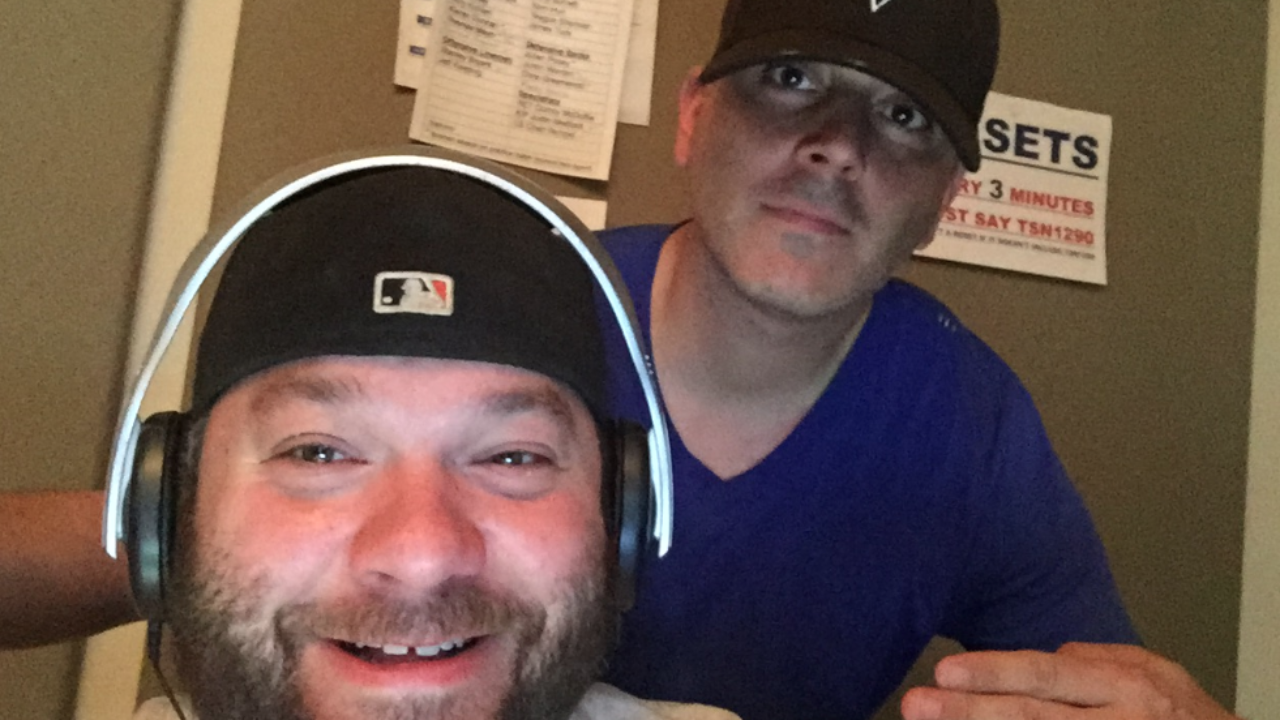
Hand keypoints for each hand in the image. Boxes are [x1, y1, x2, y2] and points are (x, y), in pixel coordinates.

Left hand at [900, 643, 1237, 719]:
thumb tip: (1046, 653)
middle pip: (1032, 718)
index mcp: (1123, 684)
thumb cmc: (1178, 713)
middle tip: (919, 705)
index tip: (944, 672)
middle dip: (970, 713)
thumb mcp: (1151, 671)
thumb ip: (1094, 660)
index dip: (993, 672)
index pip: (1046, 675)